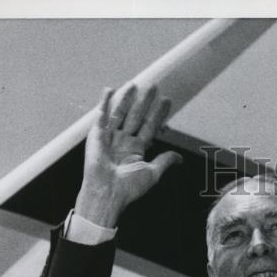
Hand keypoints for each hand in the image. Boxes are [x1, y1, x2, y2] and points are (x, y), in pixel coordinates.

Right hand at [75, 83, 182, 227]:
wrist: (107, 191)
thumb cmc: (128, 187)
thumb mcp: (152, 173)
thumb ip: (165, 161)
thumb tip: (180, 158)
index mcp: (136, 150)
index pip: (149, 127)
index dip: (158, 114)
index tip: (166, 101)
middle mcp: (123, 141)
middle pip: (136, 116)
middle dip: (145, 102)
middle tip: (153, 87)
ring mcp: (110, 137)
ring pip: (121, 113)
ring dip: (128, 98)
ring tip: (136, 84)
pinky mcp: (97, 135)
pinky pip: (101, 115)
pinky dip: (104, 102)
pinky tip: (110, 90)